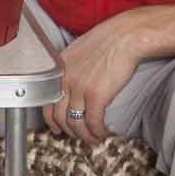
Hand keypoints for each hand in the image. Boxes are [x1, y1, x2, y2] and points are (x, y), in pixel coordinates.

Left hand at [50, 0, 174, 138]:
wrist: (127, 36)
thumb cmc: (110, 40)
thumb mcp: (80, 51)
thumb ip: (73, 68)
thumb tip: (76, 83)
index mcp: (60, 69)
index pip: (47, 102)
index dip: (52, 120)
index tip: (58, 129)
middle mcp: (65, 80)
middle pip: (60, 117)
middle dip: (70, 131)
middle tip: (80, 136)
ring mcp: (79, 88)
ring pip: (75, 123)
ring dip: (85, 136)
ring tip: (94, 139)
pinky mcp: (96, 96)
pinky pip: (93, 123)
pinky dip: (98, 132)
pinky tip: (104, 134)